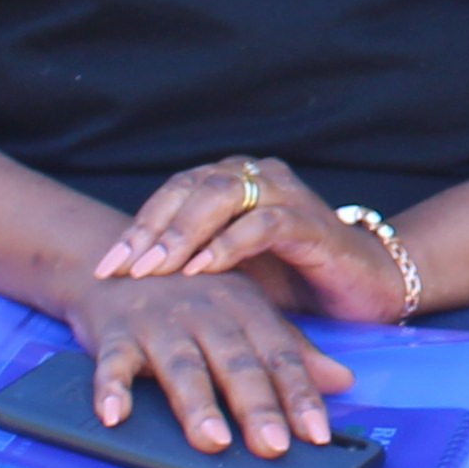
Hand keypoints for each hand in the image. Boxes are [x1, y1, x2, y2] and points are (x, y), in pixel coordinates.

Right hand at [56, 263, 353, 456]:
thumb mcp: (247, 312)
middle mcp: (206, 314)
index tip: (319, 435)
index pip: (280, 356)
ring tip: (213, 441)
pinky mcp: (115, 333)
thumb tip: (344, 381)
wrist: (124, 255)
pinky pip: (112, 363)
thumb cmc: (194, 295)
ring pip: (182, 367)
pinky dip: (112, 389)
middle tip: (274, 447)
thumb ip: (291, 349)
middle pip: (236, 363)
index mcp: (245, 310)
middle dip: (257, 406)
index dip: (300, 394)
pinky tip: (116, 416)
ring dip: (197, 404)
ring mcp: (160, 323)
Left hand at [98, 154, 414, 322]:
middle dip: (151, 230)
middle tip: (120, 269)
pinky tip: (202, 269)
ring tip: (153, 269)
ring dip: (183, 233)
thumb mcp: (231, 275)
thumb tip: (124, 290)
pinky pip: (264, 222)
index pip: (173, 193)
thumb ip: (187, 269)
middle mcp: (257, 176)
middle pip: (190, 188)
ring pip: (223, 196)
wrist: (365, 288)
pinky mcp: (312, 221)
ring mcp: (286, 194)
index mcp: (232, 183)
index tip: (103, 267)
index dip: (137, 227)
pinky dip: (229, 244)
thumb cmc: (292, 280)